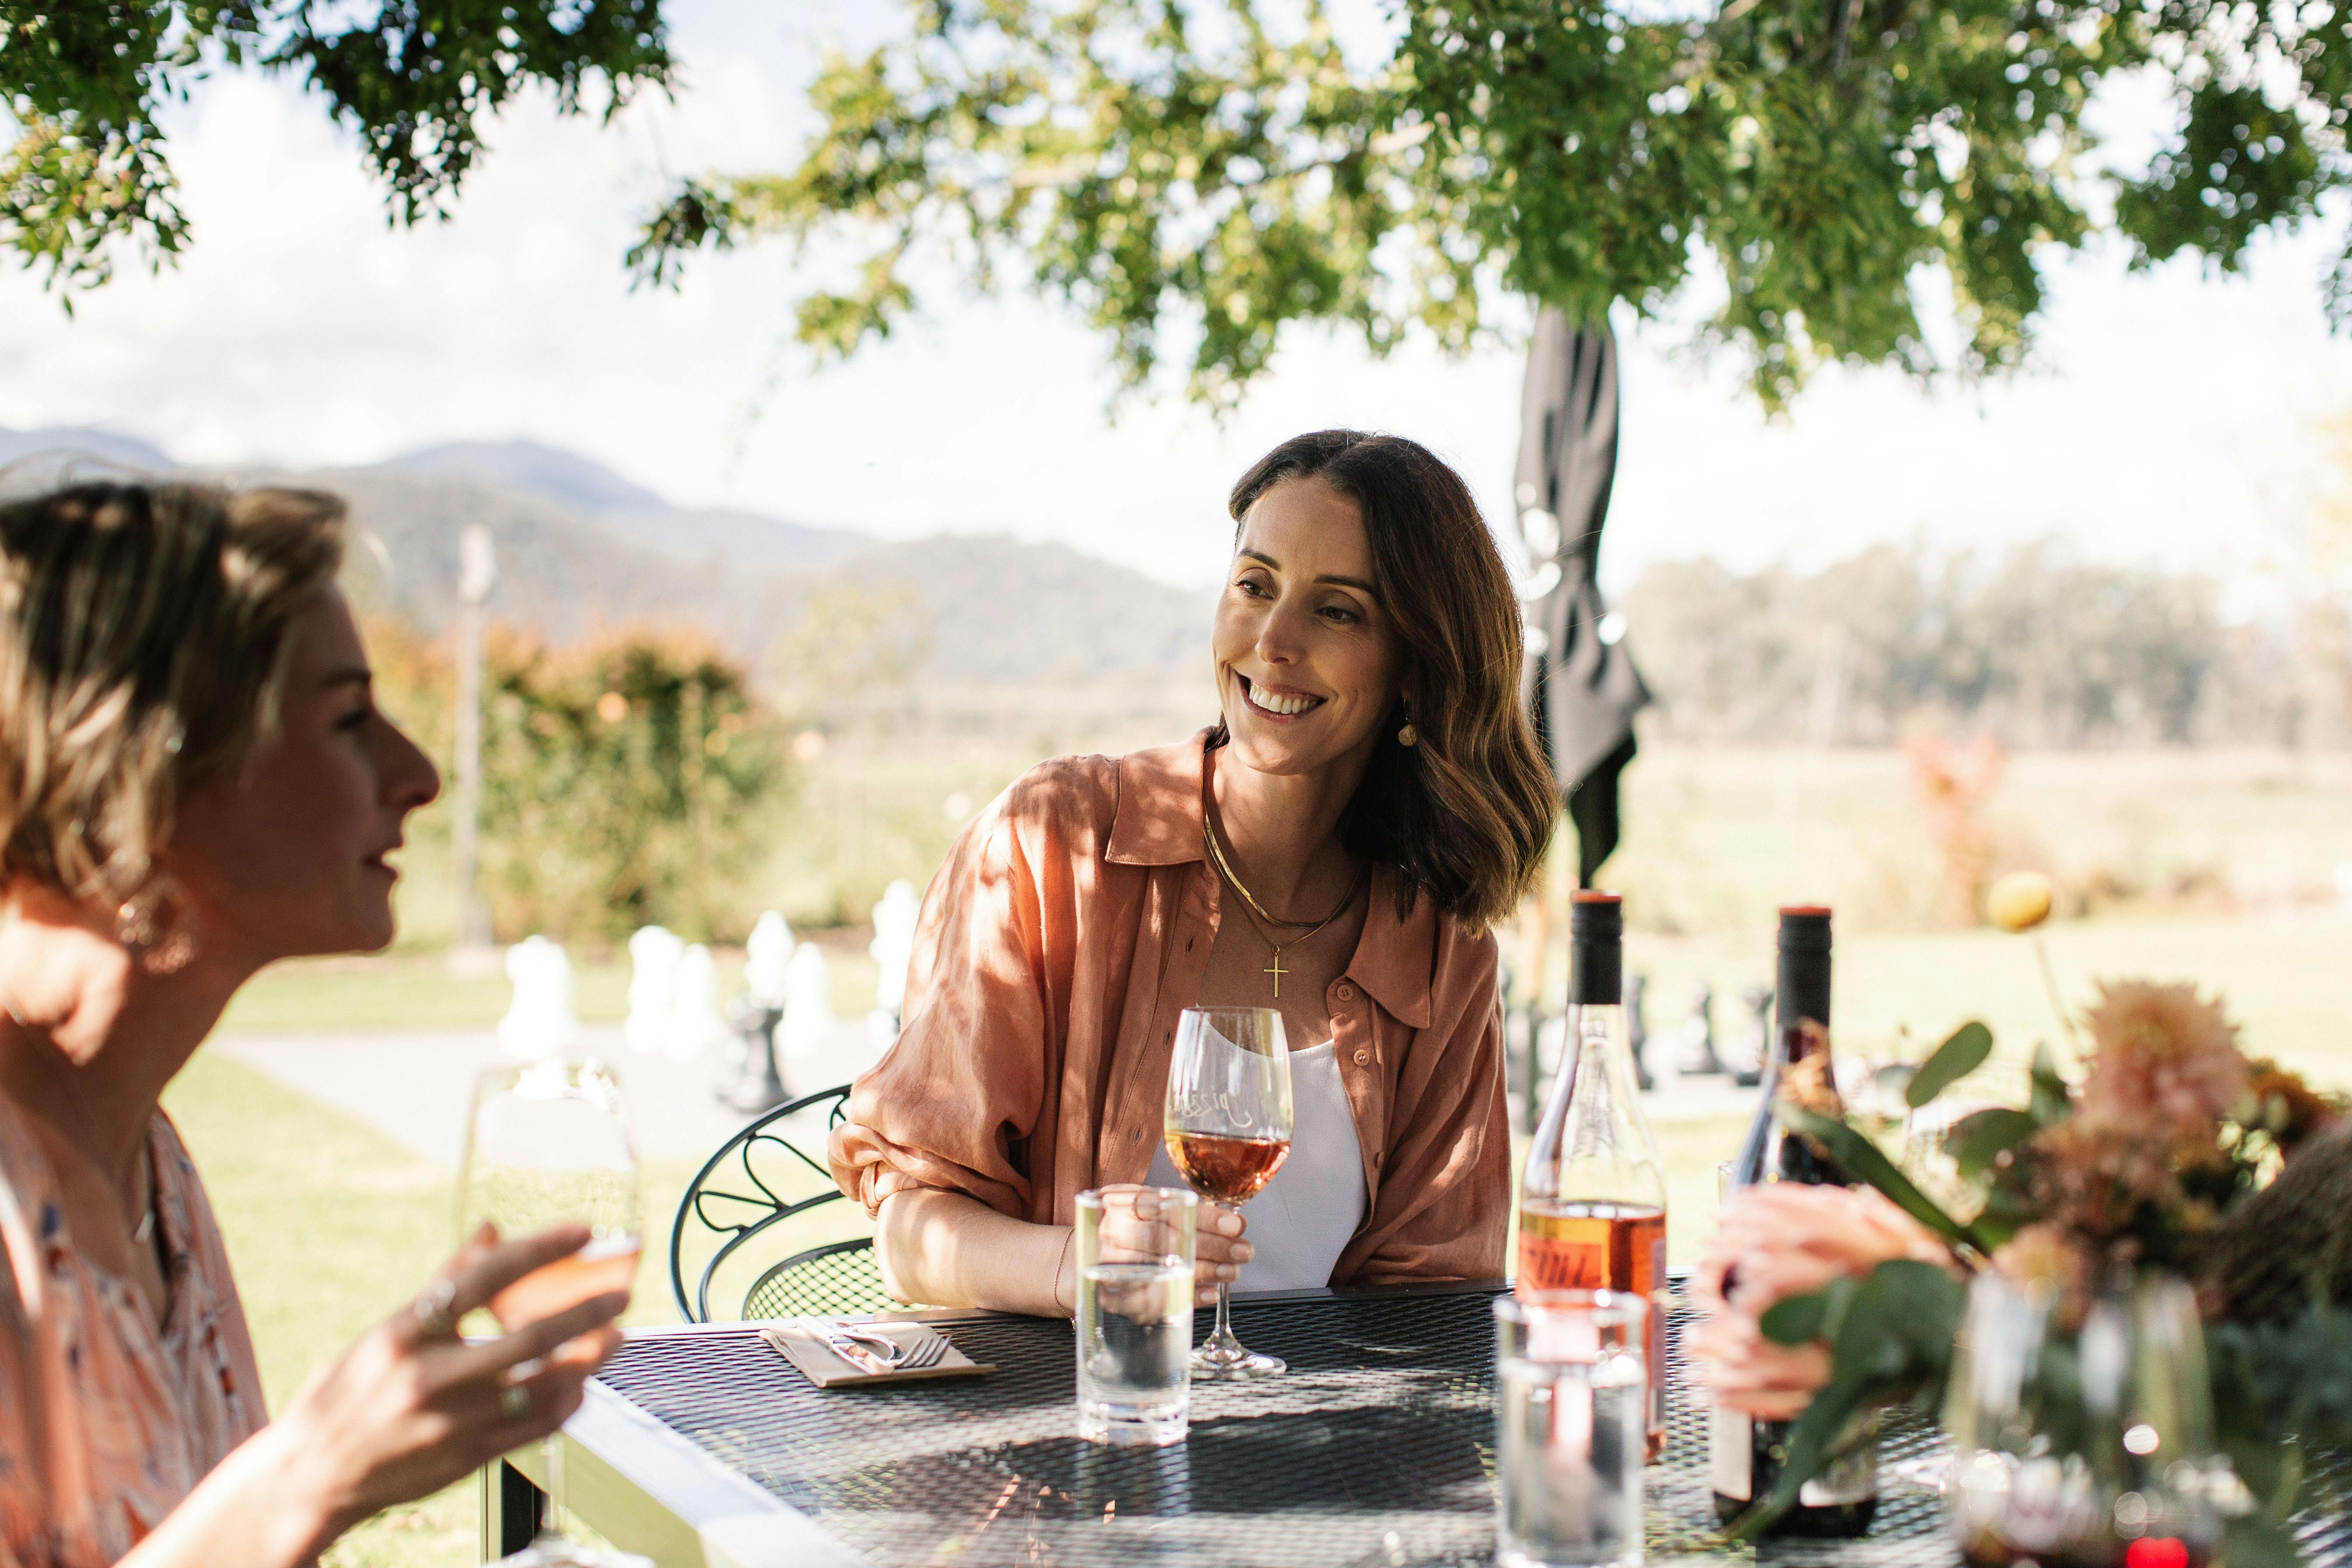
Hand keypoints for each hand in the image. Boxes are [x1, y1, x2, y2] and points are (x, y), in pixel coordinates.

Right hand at [271, 1224, 629, 1541]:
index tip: (583, 1230)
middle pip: (526, 1337)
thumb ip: (441, 1284)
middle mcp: (427, 1377)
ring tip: (614, 1337)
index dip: (536, 1250)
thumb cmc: (348, 1394)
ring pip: (541, 1386)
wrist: (311, 1478)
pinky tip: (582, 1384)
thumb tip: (491, 1230)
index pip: (479, 1280)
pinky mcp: (465, 1459)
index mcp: (402, 1334)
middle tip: (621, 1294)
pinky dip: (566, 1403)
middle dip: (584, 1313)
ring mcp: (449, 1423)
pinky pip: (534, 1428)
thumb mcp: (384, 1333)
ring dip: (587, 1360)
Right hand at [1089, 1184, 1250, 1307]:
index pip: (1168, 1206)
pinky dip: (1186, 1296)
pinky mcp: (1112, 1298)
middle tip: (1243, 1250)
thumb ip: (1184, 1213)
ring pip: (1163, 1269)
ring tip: (1232, 1271)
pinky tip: (1211, 1293)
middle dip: (1211, 1246)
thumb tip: (1235, 1225)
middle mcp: (1111, 1231)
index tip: (1236, 1225)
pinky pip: (1154, 1301)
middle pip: (1167, 1239)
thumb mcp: (1146, 1210)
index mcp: (1121, 1202)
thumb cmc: (1126, 1231)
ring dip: (1204, 1271)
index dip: (1205, 1217)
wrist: (1080, 1260)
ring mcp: (1109, 1265)